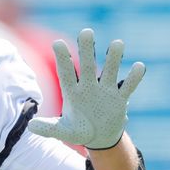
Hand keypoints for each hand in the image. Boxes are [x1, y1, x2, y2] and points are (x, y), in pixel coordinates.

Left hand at [27, 29, 145, 148]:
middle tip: (86, 32)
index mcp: (72, 92)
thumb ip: (48, 128)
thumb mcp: (62, 131)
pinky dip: (134, 78)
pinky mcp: (120, 99)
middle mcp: (88, 87)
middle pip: (87, 66)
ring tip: (117, 43)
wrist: (99, 137)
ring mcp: (105, 91)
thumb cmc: (78, 131)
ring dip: (114, 58)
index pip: (65, 72)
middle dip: (87, 50)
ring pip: (110, 71)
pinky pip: (128, 87)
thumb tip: (30, 126)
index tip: (56, 42)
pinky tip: (140, 66)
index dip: (62, 59)